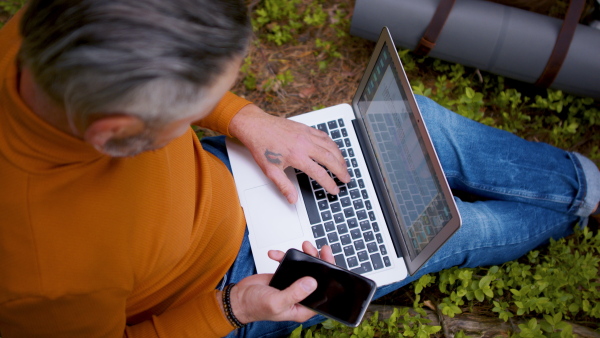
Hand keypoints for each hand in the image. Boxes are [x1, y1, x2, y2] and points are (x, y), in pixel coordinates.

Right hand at [225, 242, 334, 323]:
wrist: (238, 299)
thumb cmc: (254, 306)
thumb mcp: (276, 302)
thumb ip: (294, 293)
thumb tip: (312, 282)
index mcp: (302, 308)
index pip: (323, 292)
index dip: (330, 277)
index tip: (329, 262)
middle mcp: (300, 296)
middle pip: (317, 277)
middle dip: (319, 262)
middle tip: (319, 250)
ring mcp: (292, 285)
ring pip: (305, 268)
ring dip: (304, 256)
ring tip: (303, 246)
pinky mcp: (284, 276)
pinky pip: (289, 263)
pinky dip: (283, 256)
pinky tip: (276, 254)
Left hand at [229, 104, 350, 202]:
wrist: (256, 126)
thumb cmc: (261, 146)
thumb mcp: (270, 171)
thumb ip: (284, 186)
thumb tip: (292, 199)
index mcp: (297, 157)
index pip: (319, 174)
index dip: (329, 184)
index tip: (334, 190)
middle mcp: (305, 145)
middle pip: (331, 159)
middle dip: (341, 171)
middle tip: (346, 179)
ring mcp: (307, 135)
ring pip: (330, 146)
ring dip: (340, 157)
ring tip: (344, 166)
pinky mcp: (305, 128)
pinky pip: (324, 136)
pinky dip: (332, 144)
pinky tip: (334, 149)